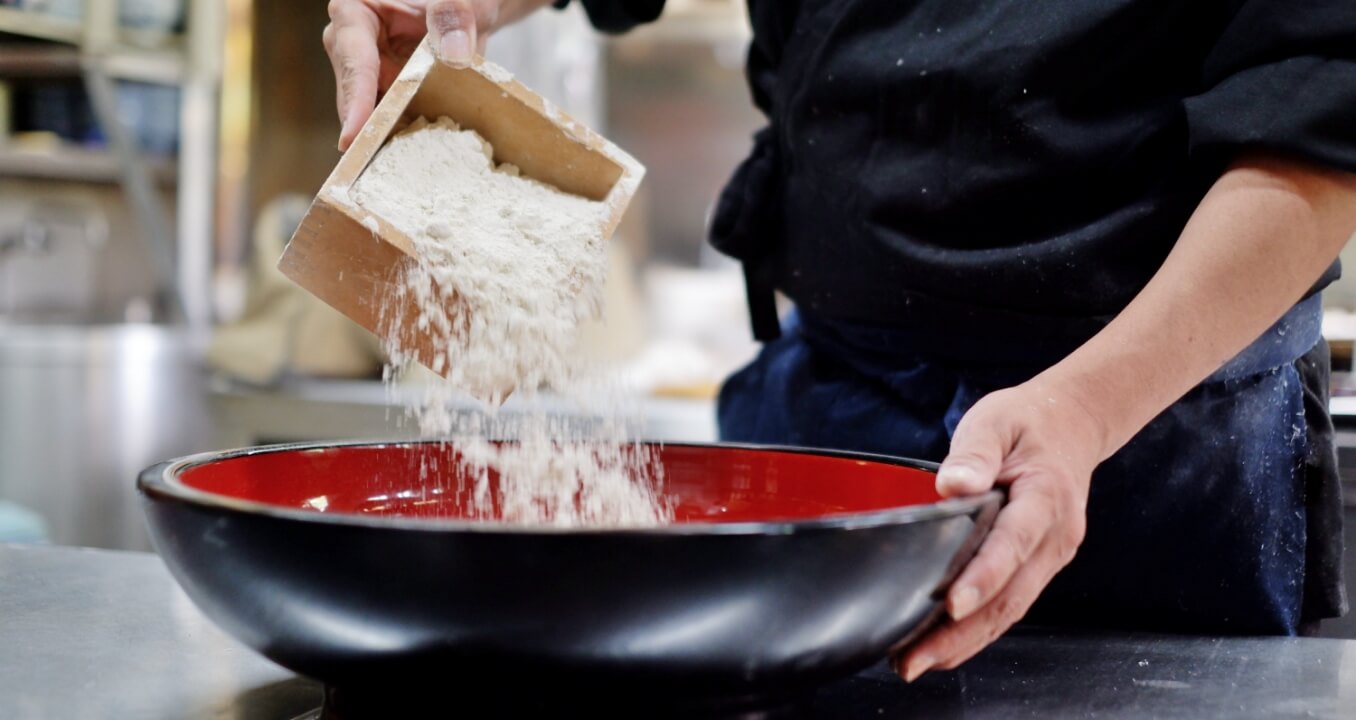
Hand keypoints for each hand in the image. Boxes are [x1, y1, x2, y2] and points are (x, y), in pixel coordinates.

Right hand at [324, 0, 550, 149]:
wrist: (469, 8)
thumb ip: (453, 16)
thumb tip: (453, 54)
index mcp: (355, 11)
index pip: (353, 58)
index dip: (355, 98)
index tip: (352, 136)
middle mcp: (353, 44)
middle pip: (353, 92)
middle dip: (363, 129)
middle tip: (369, 167)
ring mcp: (370, 72)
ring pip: (369, 112)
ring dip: (382, 139)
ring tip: (393, 173)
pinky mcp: (388, 93)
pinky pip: (390, 119)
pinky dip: (403, 137)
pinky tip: (416, 162)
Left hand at [894, 379, 1107, 681]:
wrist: (1071, 425)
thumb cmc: (1027, 424)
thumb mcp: (997, 420)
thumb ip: (975, 451)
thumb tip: (953, 483)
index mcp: (1045, 496)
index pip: (1013, 542)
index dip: (984, 576)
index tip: (952, 604)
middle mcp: (1055, 536)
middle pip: (1009, 595)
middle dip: (960, 633)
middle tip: (912, 659)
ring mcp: (1051, 556)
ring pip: (1010, 610)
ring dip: (963, 643)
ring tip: (915, 663)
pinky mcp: (1039, 567)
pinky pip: (1010, 606)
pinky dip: (977, 631)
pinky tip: (942, 648)